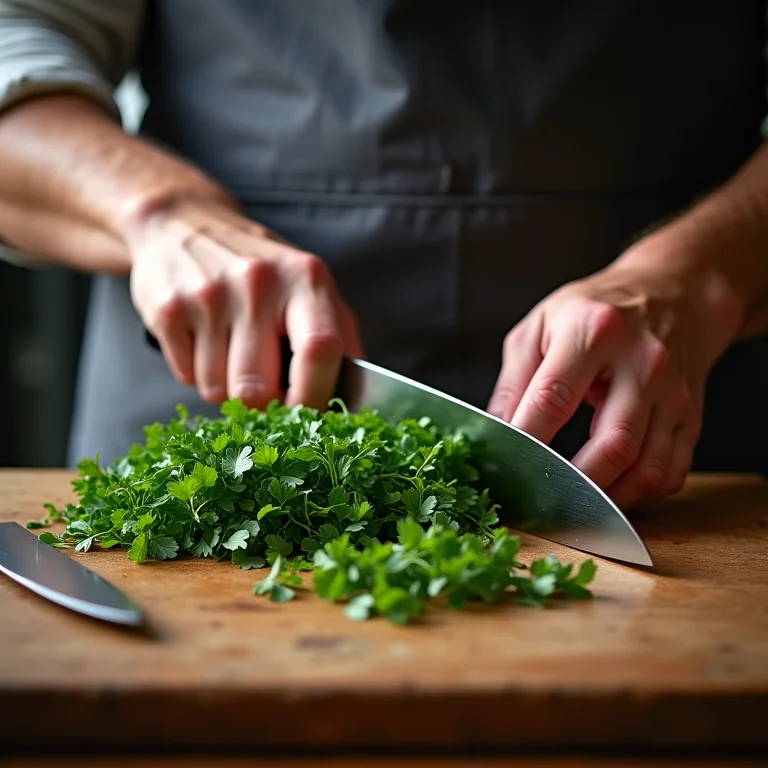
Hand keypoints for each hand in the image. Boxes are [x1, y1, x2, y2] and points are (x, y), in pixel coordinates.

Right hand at [126, 198, 362, 409]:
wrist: (184, 224)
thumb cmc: (261, 269)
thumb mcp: (310, 286)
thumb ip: (340, 336)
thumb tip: (358, 400)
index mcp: (305, 278)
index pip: (319, 350)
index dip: (314, 397)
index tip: (308, 417)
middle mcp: (257, 282)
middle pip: (259, 389)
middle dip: (263, 405)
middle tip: (265, 390)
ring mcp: (209, 295)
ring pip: (218, 391)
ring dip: (226, 389)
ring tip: (231, 355)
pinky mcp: (168, 310)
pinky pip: (187, 377)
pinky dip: (196, 373)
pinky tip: (204, 343)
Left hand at [488, 255, 742, 508]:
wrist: (672, 293)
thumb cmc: (594, 311)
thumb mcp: (539, 327)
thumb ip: (514, 382)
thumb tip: (494, 434)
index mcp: (593, 331)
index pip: (553, 400)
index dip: (526, 441)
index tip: (504, 467)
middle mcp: (642, 362)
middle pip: (612, 444)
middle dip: (573, 483)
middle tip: (540, 498)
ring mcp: (673, 392)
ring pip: (647, 467)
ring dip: (607, 498)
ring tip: (572, 505)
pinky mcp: (691, 416)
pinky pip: (670, 471)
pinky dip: (639, 494)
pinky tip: (610, 492)